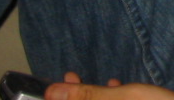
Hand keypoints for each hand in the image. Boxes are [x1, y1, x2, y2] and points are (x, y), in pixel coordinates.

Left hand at [46, 73, 173, 99]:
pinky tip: (117, 87)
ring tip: (98, 79)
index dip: (60, 98)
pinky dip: (109, 99)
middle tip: (74, 75)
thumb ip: (87, 95)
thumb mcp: (122, 98)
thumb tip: (51, 91)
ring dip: (93, 96)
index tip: (61, 81)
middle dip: (77, 94)